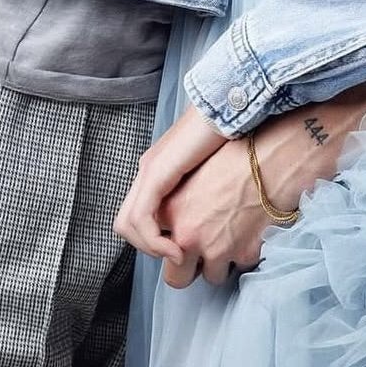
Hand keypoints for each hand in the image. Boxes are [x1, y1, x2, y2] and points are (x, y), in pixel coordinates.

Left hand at [114, 103, 230, 263]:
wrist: (238, 109)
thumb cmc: (238, 139)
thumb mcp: (215, 169)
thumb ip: (203, 190)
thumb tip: (212, 217)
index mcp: (161, 168)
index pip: (141, 217)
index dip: (157, 241)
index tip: (184, 252)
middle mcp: (149, 168)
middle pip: (127, 224)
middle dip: (151, 248)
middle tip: (178, 257)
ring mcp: (149, 169)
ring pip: (128, 224)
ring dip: (152, 248)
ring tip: (179, 256)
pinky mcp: (155, 170)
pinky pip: (140, 217)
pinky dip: (154, 240)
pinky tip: (176, 248)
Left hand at [152, 101, 359, 286]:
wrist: (277, 153)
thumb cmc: (240, 151)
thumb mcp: (194, 169)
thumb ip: (177, 201)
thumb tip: (176, 220)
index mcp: (171, 211)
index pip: (154, 249)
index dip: (169, 246)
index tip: (181, 241)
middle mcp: (188, 234)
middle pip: (177, 278)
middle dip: (190, 268)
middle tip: (205, 249)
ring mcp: (217, 249)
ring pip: (212, 277)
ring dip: (222, 261)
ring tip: (235, 234)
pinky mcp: (245, 254)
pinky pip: (242, 266)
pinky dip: (248, 252)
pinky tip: (255, 229)